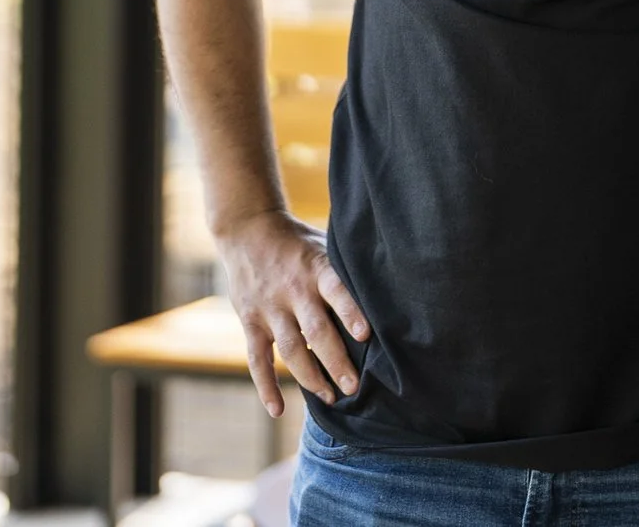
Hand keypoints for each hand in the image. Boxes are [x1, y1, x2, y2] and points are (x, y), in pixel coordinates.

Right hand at [219, 209, 369, 414]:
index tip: (365, 336)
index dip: (350, 312)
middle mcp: (293, 290)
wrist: (247, 228)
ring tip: (331, 398)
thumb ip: (346, 270)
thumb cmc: (298, 242)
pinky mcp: (250, 321)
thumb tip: (391, 291)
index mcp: (316, 268)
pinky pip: (257, 359)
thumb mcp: (325, 244)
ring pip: (290, 349)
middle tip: (354, 387)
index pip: (336, 290)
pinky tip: (278, 410)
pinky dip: (266, 386)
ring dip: (310, 378)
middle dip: (336, 361)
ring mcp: (269, 308)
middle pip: (315, 330)